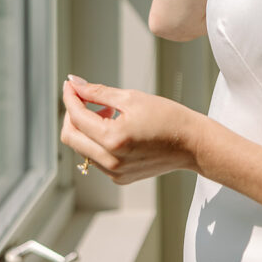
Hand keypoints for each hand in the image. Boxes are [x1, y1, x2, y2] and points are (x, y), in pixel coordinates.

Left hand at [61, 77, 198, 183]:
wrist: (191, 143)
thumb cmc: (167, 117)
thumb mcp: (131, 98)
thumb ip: (98, 92)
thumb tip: (74, 83)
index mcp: (113, 140)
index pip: (77, 117)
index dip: (70, 97)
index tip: (70, 84)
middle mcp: (110, 162)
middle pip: (71, 137)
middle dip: (73, 113)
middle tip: (85, 96)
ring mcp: (114, 173)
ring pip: (82, 148)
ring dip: (86, 127)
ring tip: (108, 111)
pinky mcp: (120, 178)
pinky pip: (96, 158)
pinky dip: (97, 140)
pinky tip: (115, 126)